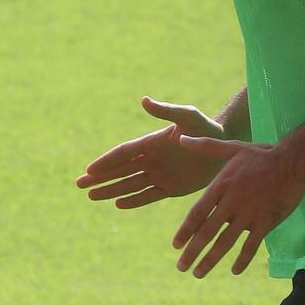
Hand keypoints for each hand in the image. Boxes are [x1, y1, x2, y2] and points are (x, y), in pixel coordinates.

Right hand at [78, 97, 230, 206]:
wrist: (224, 145)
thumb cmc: (206, 127)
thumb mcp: (187, 116)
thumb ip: (165, 111)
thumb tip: (144, 100)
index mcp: (151, 142)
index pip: (123, 154)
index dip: (105, 162)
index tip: (89, 170)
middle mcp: (152, 159)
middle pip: (120, 171)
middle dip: (99, 178)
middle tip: (79, 185)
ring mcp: (160, 174)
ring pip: (130, 185)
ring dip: (111, 190)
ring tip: (91, 197)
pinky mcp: (171, 188)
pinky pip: (148, 196)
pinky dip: (134, 200)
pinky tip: (117, 204)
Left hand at [172, 143, 304, 276]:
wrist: (293, 160)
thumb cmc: (261, 154)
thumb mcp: (231, 147)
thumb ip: (205, 146)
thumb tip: (181, 139)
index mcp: (221, 186)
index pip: (197, 213)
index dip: (185, 231)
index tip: (175, 245)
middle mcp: (231, 202)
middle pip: (206, 232)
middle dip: (192, 252)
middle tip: (181, 267)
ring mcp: (249, 214)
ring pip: (225, 243)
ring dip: (210, 260)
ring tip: (198, 273)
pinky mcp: (266, 222)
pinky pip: (251, 246)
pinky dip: (241, 260)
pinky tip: (234, 270)